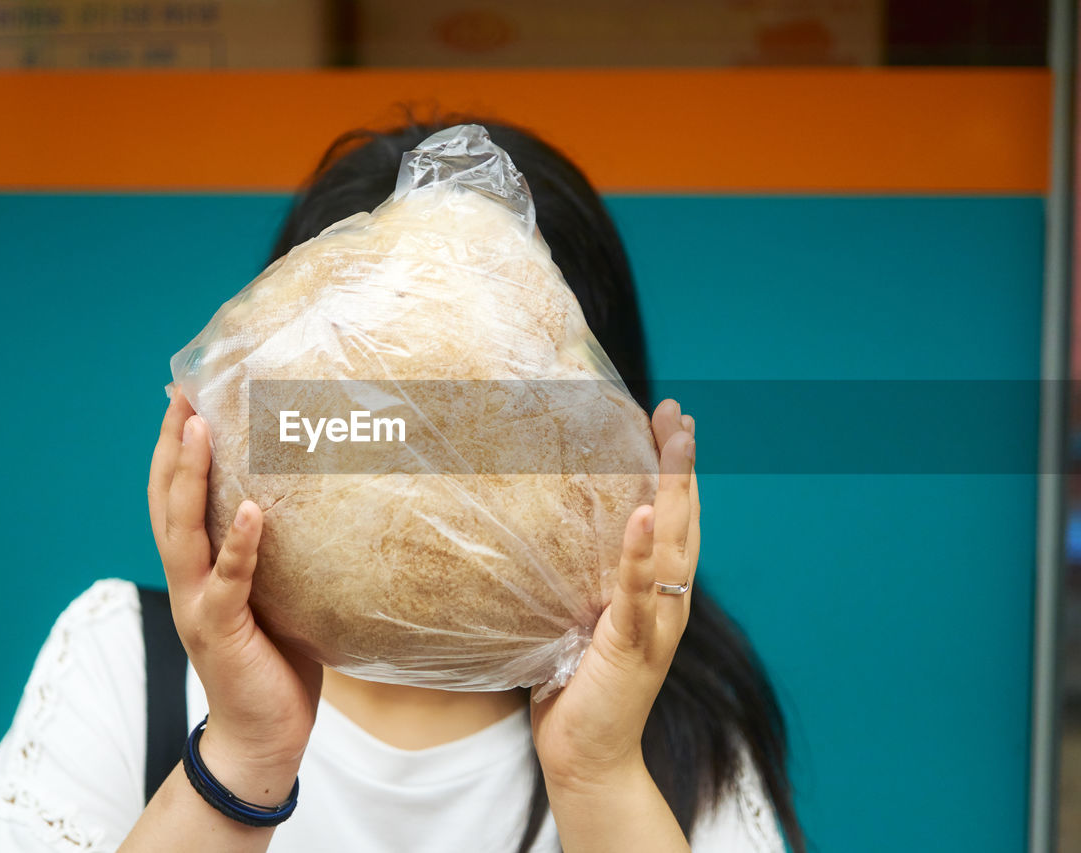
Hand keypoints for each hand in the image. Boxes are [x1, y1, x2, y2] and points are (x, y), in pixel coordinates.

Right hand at [147, 389, 321, 804]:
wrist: (264, 736)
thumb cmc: (275, 660)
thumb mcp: (275, 592)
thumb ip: (274, 551)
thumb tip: (311, 497)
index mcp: (196, 568)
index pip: (175, 497)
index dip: (175, 447)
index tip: (184, 395)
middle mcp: (186, 579)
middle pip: (166, 500)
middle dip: (173, 445)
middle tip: (183, 393)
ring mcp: (197, 604)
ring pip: (183, 530)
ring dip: (190, 477)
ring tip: (200, 428)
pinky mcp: (221, 631)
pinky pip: (229, 581)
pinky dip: (240, 545)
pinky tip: (253, 511)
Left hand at [530, 398, 698, 790]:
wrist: (586, 760)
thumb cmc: (575, 691)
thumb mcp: (578, 622)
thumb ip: (582, 583)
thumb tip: (547, 535)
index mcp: (654, 597)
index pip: (672, 522)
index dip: (675, 471)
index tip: (670, 422)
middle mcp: (666, 606)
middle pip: (683, 522)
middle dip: (682, 465)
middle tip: (678, 414)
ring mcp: (654, 626)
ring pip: (671, 545)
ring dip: (674, 489)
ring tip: (675, 440)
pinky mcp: (630, 648)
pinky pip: (635, 592)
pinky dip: (638, 550)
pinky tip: (642, 510)